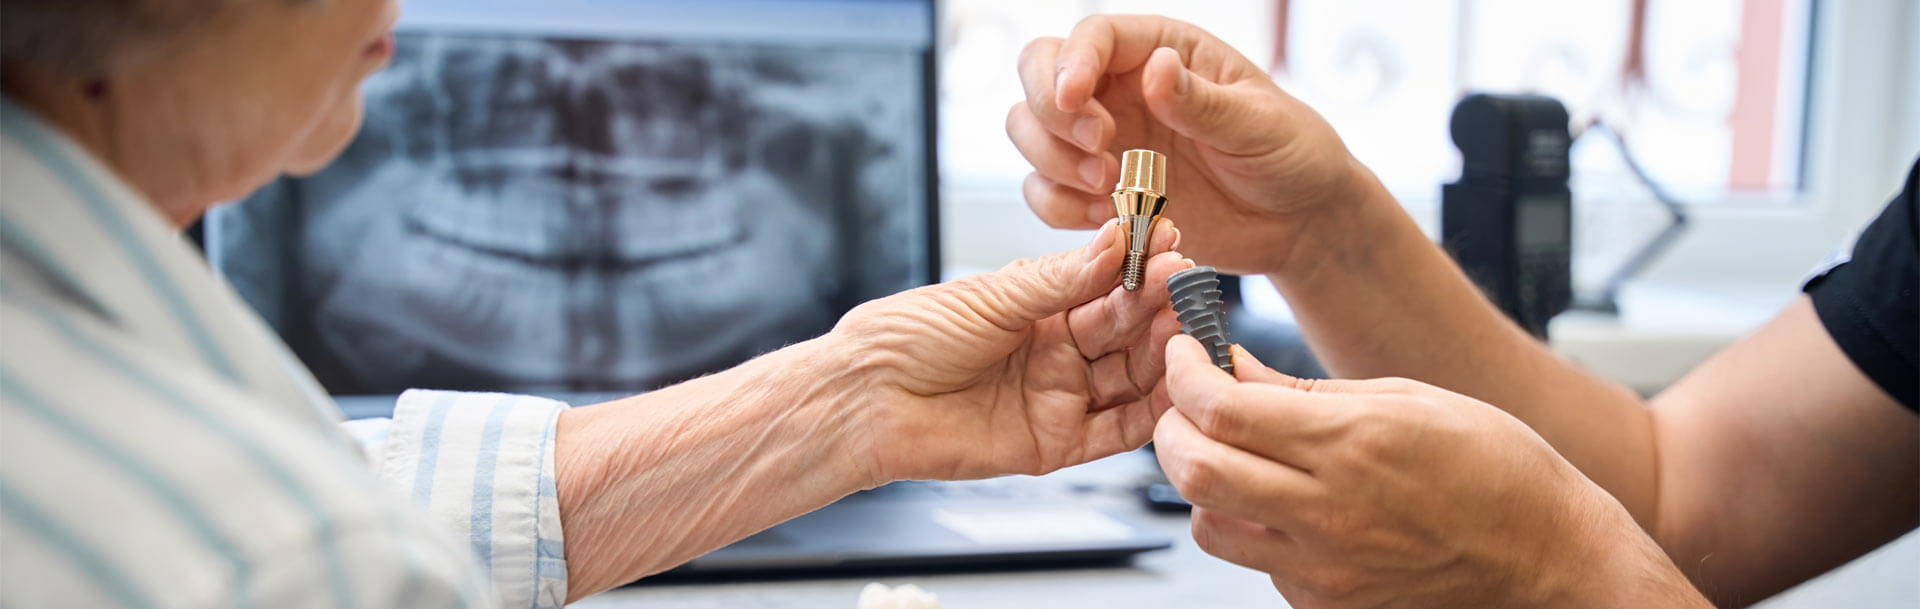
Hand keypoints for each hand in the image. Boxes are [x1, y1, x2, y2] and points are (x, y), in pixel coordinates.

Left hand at [832, 219, 1187, 481]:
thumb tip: (1116, 241)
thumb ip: (1060, 279)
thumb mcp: (991, 297)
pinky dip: (1150, 417)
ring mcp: (1060, 397)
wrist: (865, 399)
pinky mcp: (1056, 444)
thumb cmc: (909, 337)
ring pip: (1131, 379)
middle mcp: (1058, 350)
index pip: (1108, 284)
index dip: (1141, 267)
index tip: (1172, 246)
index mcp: (1042, 305)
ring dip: (1164, 359)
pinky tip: (1176, 394)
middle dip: (1159, 309)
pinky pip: (1115, 433)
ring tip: (1190, 336)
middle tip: (1189, 289)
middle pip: (1127, 331)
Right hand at [1010, 15, 1377, 274]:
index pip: (1091, 36)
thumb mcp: (1259, 124)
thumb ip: (1203, 101)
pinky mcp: (1099, 193)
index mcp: (1160, 52)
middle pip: (1037, 74)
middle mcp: (1120, 89)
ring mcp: (1104, 141)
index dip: (1070, 63)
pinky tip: (1109, 219)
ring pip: (1029, 132)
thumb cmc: (1291, 155)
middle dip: (1050, 113)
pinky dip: (1061, 208)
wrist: (1298, 222)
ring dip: (1051, 162)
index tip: (1075, 98)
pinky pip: (1045, 193)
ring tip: (1108, 189)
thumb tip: (1154, 69)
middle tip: (1099, 151)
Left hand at [1152, 336, 1709, 607]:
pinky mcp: (1327, 606)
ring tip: (1236, 456)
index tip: (1183, 354)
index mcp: (1351, 444)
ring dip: (1204, 485)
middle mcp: (1330, 513)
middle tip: (1186, 404)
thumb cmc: (1498, 471)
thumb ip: (1305, 392)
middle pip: (1193, 472)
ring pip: (1210, 527)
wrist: (1550, 558)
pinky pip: (1256, 564)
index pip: (1220, 410)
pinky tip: (1289, 504)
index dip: (1183, 375)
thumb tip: (1232, 369)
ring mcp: (1326, 569)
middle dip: (1171, 428)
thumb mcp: (1406, 399)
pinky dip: (1253, 528)